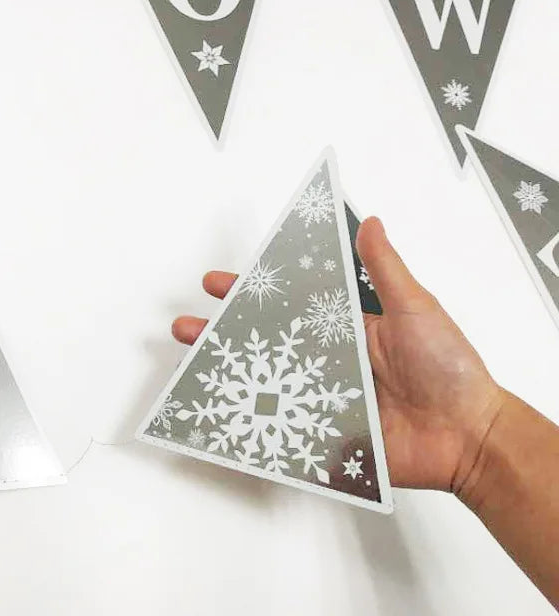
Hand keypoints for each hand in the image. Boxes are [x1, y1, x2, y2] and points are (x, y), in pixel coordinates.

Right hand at [172, 216, 505, 490]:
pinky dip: (253, 422)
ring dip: (228, 375)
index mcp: (343, 329)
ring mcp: (324, 398)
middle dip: (222, 336)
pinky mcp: (328, 434)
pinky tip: (223, 415)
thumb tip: (371, 222)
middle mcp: (328, 361)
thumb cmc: (448, 366)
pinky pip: (285, 426)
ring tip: (192, 368)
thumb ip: (386, 269)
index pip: (286, 305)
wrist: (470, 434)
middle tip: (186, 329)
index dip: (251, 294)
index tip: (218, 284)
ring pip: (266, 383)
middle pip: (265, 344)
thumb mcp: (415, 307)